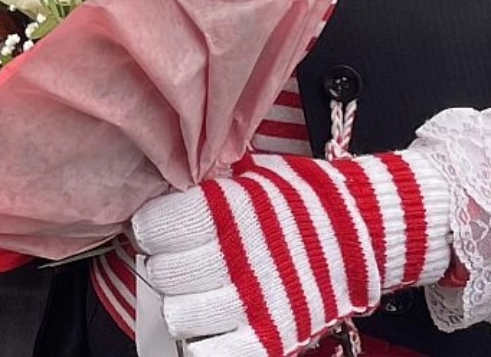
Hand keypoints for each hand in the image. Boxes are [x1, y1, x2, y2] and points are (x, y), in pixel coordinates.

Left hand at [132, 150, 452, 356]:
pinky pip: (213, 353)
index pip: (154, 227)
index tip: (158, 230)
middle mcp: (236, 254)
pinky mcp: (274, 337)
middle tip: (179, 261)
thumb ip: (205, 181)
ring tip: (198, 292)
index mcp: (226, 207)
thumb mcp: (249, 174)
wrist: (362, 232)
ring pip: (180, 315)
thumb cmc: (297, 199)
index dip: (150, 230)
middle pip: (162, 272)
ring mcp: (256, 301)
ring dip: (183, 305)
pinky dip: (206, 343)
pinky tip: (214, 325)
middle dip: (165, 266)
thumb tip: (162, 183)